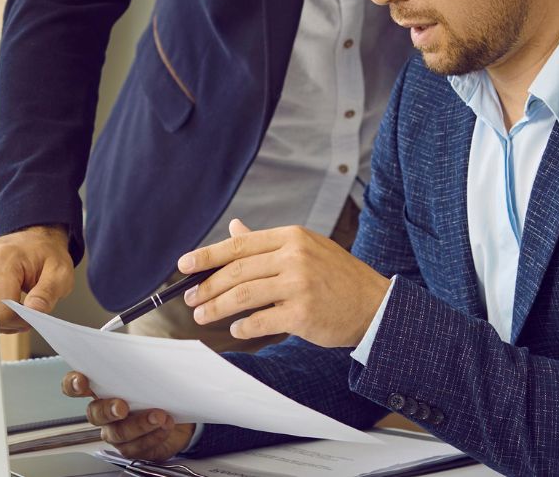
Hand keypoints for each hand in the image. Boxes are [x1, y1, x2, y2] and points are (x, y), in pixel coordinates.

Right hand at [0, 225, 74, 332]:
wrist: (35, 238)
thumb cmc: (47, 256)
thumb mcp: (60, 273)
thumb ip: (47, 294)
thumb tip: (33, 312)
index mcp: (1, 258)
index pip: (2, 309)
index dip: (19, 320)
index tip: (31, 315)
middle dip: (7, 320)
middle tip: (23, 311)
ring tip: (13, 303)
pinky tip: (0, 301)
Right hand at [62, 371, 194, 460]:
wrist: (177, 408)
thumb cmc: (156, 384)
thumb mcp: (149, 366)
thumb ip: (140, 358)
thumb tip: (146, 351)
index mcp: (99, 387)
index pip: (74, 385)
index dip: (73, 384)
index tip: (82, 381)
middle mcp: (103, 411)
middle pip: (95, 415)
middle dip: (108, 410)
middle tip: (122, 406)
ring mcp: (116, 432)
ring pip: (118, 434)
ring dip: (139, 425)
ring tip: (159, 416)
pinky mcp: (134, 448)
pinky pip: (137, 448)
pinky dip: (153, 436)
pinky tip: (165, 426)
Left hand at [179, 219, 390, 346]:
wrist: (374, 305)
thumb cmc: (336, 277)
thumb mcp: (306, 249)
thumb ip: (267, 242)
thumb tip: (234, 228)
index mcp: (291, 237)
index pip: (238, 245)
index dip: (207, 256)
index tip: (184, 267)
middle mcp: (294, 257)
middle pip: (236, 271)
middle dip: (207, 287)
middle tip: (191, 300)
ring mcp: (299, 285)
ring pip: (243, 295)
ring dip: (217, 308)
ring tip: (203, 316)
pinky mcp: (302, 313)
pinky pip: (261, 320)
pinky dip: (243, 326)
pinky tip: (235, 329)